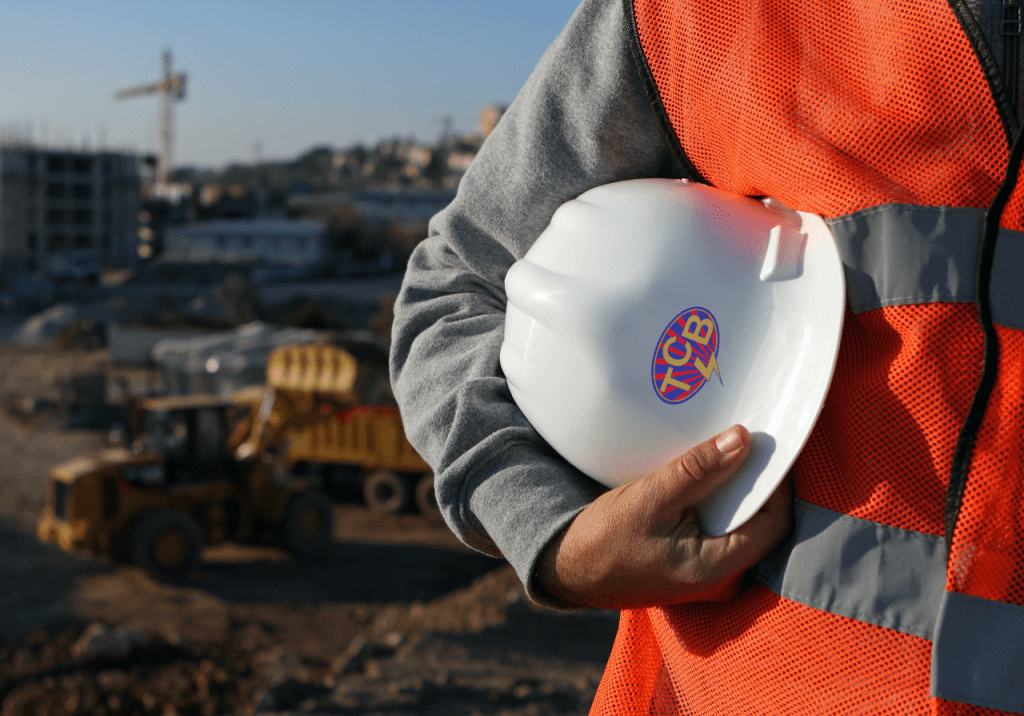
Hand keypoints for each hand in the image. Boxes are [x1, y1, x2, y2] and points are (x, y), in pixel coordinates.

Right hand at [534, 425, 791, 608]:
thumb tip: (742, 439)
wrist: (567, 569)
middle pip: (760, 523)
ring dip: (733, 491)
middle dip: (754, 483)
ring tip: (720, 456)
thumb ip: (699, 470)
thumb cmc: (603, 540)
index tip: (764, 446)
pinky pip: (720, 529)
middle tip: (743, 443)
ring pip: (740, 525)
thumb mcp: (650, 497)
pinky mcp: (693, 565)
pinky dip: (715, 503)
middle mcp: (720, 579)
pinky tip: (701, 480)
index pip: (773, 522)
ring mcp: (707, 575)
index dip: (775, 482)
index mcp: (715, 569)